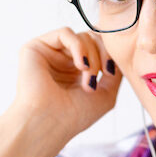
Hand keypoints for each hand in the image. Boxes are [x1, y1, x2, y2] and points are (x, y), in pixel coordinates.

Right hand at [11, 26, 121, 140]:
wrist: (50, 123)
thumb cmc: (74, 116)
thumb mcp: (106, 94)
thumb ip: (115, 72)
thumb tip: (118, 55)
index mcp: (78, 70)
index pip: (99, 47)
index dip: (109, 54)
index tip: (110, 72)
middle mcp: (63, 59)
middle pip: (93, 38)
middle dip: (103, 54)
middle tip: (103, 75)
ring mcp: (50, 52)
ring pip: (83, 36)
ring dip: (92, 56)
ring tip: (88, 78)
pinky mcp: (36, 47)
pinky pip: (65, 33)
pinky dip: (79, 47)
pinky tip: (80, 65)